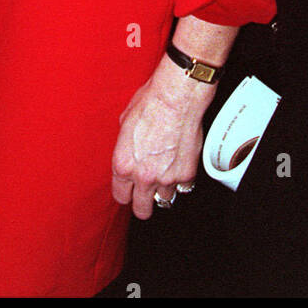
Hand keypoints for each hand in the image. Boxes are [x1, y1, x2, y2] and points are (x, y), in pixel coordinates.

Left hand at [111, 58, 211, 217]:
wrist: (176, 98)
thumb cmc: (150, 104)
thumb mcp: (125, 124)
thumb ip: (126, 147)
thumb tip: (129, 152)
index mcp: (123, 165)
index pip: (120, 196)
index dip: (125, 193)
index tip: (130, 190)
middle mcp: (143, 176)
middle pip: (142, 209)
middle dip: (142, 203)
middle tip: (146, 195)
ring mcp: (166, 178)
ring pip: (164, 200)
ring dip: (164, 190)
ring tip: (164, 174)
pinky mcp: (187, 174)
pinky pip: (183, 188)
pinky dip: (182, 180)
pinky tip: (179, 166)